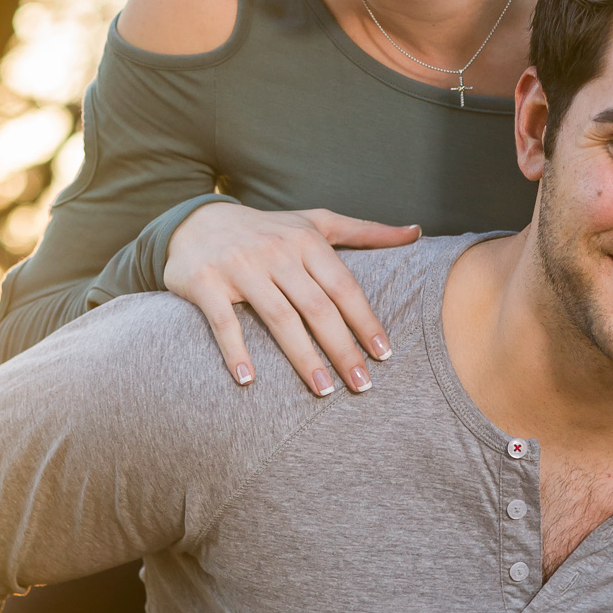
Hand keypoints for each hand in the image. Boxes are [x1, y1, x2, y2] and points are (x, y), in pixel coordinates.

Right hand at [163, 203, 420, 394]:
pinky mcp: (205, 282)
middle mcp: (275, 252)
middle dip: (342, 349)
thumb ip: (366, 232)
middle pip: (316, 307)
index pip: (343, 286)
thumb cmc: (267, 229)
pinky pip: (223, 322)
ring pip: (278, 318)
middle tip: (362, 385)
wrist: (196, 221)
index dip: (365, 321)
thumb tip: (417, 232)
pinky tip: (249, 380)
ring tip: (323, 391)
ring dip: (303, 358)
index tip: (384, 355)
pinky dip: (236, 351)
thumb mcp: (315, 221)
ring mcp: (239, 266)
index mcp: (306, 240)